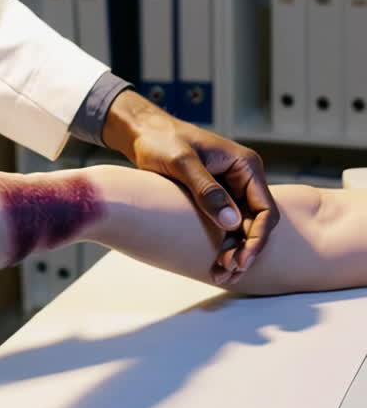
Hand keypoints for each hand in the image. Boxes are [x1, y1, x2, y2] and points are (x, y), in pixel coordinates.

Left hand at [102, 90, 279, 283]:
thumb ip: (206, 190)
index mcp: (245, 165)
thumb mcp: (182, 163)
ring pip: (243, 228)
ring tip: (221, 275)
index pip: (266, 209)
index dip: (257, 237)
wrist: (142, 132)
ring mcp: (231, 188)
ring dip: (235, 252)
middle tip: (228, 272)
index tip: (242, 259)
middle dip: (246, 250)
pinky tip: (216, 264)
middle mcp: (244, 178)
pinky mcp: (216, 197)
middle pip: (257, 223)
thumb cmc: (162, 140)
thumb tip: (231, 223)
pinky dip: (224, 245)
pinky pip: (227, 225)